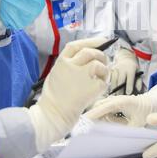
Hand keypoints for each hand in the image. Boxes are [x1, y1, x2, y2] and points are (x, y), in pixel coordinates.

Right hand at [29, 37, 109, 151]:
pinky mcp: (92, 87)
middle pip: (90, 52)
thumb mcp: (55, 75)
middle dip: (100, 55)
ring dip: (104, 70)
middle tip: (104, 62)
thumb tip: (86, 59)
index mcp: (61, 62)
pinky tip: (98, 90)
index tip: (101, 41)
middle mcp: (71, 66)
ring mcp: (82, 76)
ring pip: (99, 64)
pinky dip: (103, 85)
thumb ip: (69, 65)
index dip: (90, 42)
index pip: (76, 45)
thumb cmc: (53, 99)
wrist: (53, 116)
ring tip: (101, 78)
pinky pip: (103, 82)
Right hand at [85, 82, 156, 126]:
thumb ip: (124, 130)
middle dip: (92, 116)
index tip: (84, 120)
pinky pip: (104, 110)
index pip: (103, 108)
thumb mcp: (137, 124)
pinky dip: (104, 117)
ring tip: (107, 124)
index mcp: (120, 102)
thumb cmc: (144, 112)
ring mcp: (113, 100)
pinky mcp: (112, 103)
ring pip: (100, 108)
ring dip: (99, 117)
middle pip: (98, 107)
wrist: (149, 103)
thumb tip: (114, 135)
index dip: (93, 114)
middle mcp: (114, 99)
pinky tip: (116, 121)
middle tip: (87, 127)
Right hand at [110, 48, 138, 94]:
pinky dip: (111, 85)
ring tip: (115, 96)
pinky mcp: (110, 70)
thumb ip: (139, 81)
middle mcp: (122, 68)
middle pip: (120, 80)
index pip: (129, 78)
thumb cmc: (133, 67)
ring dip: (114, 88)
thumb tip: (138, 90)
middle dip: (120, 89)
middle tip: (120, 97)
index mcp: (131, 68)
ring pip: (114, 80)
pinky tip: (112, 91)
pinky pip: (110, 79)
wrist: (125, 56)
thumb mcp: (138, 72)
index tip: (128, 93)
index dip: (129, 86)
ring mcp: (115, 69)